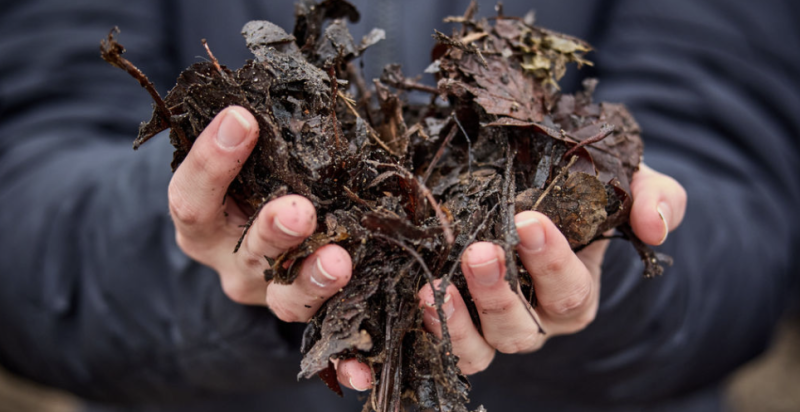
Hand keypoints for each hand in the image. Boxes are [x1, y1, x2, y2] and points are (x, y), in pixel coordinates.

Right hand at [168, 106, 351, 321]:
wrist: (255, 231)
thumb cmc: (248, 181)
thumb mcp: (238, 164)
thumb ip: (249, 140)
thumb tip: (269, 97)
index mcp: (202, 222)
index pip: (192, 199)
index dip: (212, 161)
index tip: (241, 118)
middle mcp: (231, 262)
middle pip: (247, 253)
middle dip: (274, 231)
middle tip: (299, 211)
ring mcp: (269, 292)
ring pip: (288, 298)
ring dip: (314, 279)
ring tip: (339, 261)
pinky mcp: (307, 307)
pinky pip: (328, 310)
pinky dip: (348, 297)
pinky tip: (373, 279)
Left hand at [412, 164, 685, 373]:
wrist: (543, 196)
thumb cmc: (585, 193)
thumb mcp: (629, 185)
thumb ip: (656, 199)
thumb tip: (655, 228)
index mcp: (576, 290)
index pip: (570, 289)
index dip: (551, 261)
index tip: (528, 220)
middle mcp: (537, 318)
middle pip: (523, 326)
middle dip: (500, 292)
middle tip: (480, 251)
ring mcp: (496, 325)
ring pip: (484, 346)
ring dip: (461, 320)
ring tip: (437, 288)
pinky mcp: (462, 323)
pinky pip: (453, 346)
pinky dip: (437, 329)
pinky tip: (422, 295)